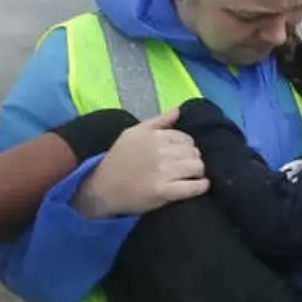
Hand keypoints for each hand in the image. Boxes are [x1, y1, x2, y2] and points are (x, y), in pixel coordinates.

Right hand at [73, 108, 208, 218]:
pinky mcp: (164, 191)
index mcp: (154, 135)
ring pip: (197, 167)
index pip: (186, 138)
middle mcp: (161, 151)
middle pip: (194, 152)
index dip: (186, 147)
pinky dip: (200, 186)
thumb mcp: (132, 133)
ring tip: (189, 176)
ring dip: (197, 172)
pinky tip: (198, 186)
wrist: (101, 188)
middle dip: (192, 158)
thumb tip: (178, 110)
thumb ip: (158, 121)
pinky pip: (193, 187)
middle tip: (184, 167)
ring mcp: (163, 172)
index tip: (180, 155)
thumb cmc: (118, 159)